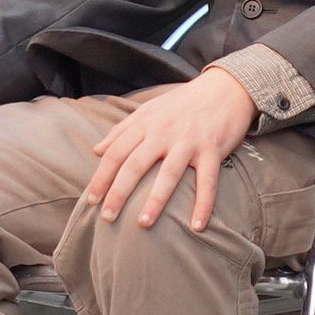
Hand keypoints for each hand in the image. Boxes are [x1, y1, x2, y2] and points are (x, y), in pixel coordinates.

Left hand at [84, 64, 262, 232]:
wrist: (224, 88)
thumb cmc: (182, 103)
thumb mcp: (148, 110)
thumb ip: (122, 130)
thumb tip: (97, 150)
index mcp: (145, 123)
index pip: (116, 152)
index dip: (101, 177)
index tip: (90, 200)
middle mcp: (163, 132)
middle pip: (135, 164)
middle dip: (119, 192)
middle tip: (107, 217)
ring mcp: (188, 141)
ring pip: (169, 174)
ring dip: (156, 200)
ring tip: (143, 223)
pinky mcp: (212, 149)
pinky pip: (207, 181)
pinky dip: (203, 204)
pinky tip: (197, 226)